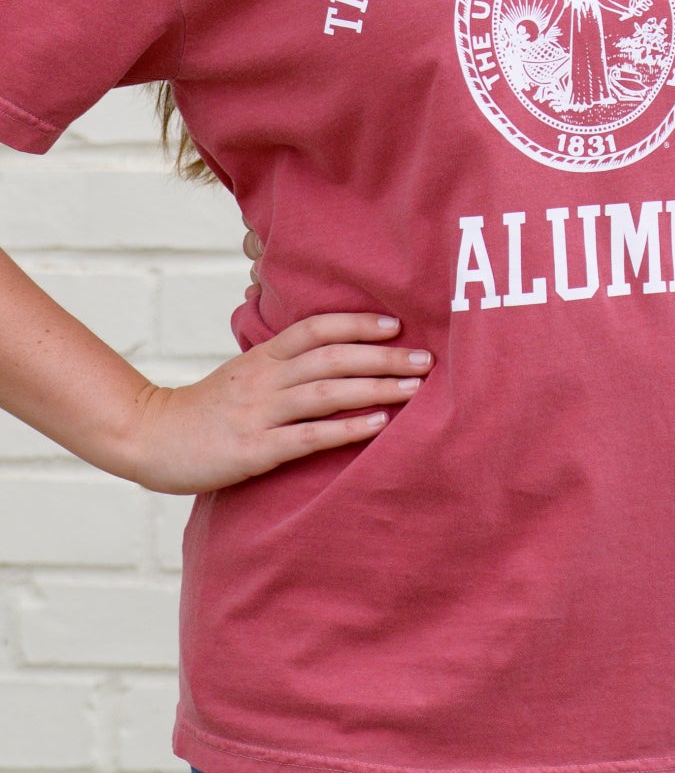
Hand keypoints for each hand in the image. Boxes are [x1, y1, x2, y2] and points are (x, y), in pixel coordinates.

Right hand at [118, 314, 430, 494]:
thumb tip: (330, 350)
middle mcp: (264, 378)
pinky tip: (378, 425)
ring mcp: (259, 413)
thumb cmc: (206, 409)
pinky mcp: (254, 450)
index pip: (316, 328)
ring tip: (416, 388)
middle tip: (426, 358)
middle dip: (384, 356)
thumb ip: (281, 362)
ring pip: (327, 392)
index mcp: (262, 356)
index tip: (397, 323)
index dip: (357, 322)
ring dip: (376, 387)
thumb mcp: (242, 374)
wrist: (150, 438)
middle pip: (333, 357)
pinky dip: (346, 428)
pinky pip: (308, 436)